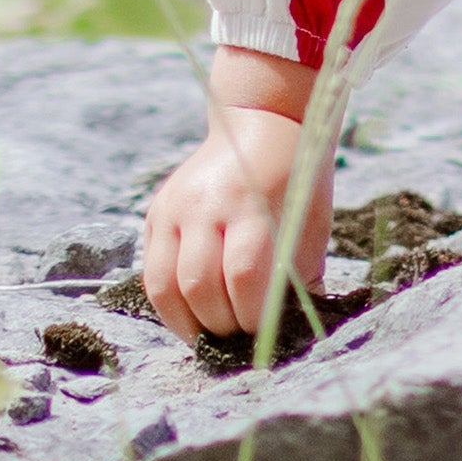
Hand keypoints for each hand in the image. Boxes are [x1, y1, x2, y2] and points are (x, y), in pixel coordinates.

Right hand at [142, 48, 328, 340]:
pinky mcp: (156, 212)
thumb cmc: (296, 180)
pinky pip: (152, 271)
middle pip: (199, 285)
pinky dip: (170, 303)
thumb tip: (290, 328)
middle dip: (220, 325)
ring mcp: (174, 206)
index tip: (265, 333)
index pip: (243, 274)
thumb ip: (298, 273)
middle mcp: (205, 203)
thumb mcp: (309, 221)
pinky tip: (192, 315)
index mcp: (251, 201)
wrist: (262, 123)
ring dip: (187, 323)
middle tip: (239, 337)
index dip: (252, 316)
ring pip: (164, 285)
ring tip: (211, 334)